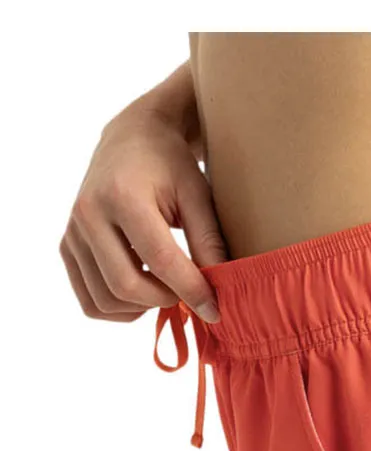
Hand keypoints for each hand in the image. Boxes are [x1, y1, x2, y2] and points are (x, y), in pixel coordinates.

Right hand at [60, 96, 225, 324]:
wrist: (132, 140)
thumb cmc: (171, 166)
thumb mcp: (198, 196)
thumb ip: (209, 243)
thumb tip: (222, 292)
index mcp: (122, 195)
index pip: (160, 260)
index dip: (191, 291)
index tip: (215, 310)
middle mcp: (88, 214)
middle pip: (126, 286)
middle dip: (166, 300)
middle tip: (190, 293)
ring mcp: (72, 232)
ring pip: (106, 301)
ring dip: (143, 308)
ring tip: (168, 289)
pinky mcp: (68, 248)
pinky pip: (91, 301)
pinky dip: (121, 309)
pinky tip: (144, 291)